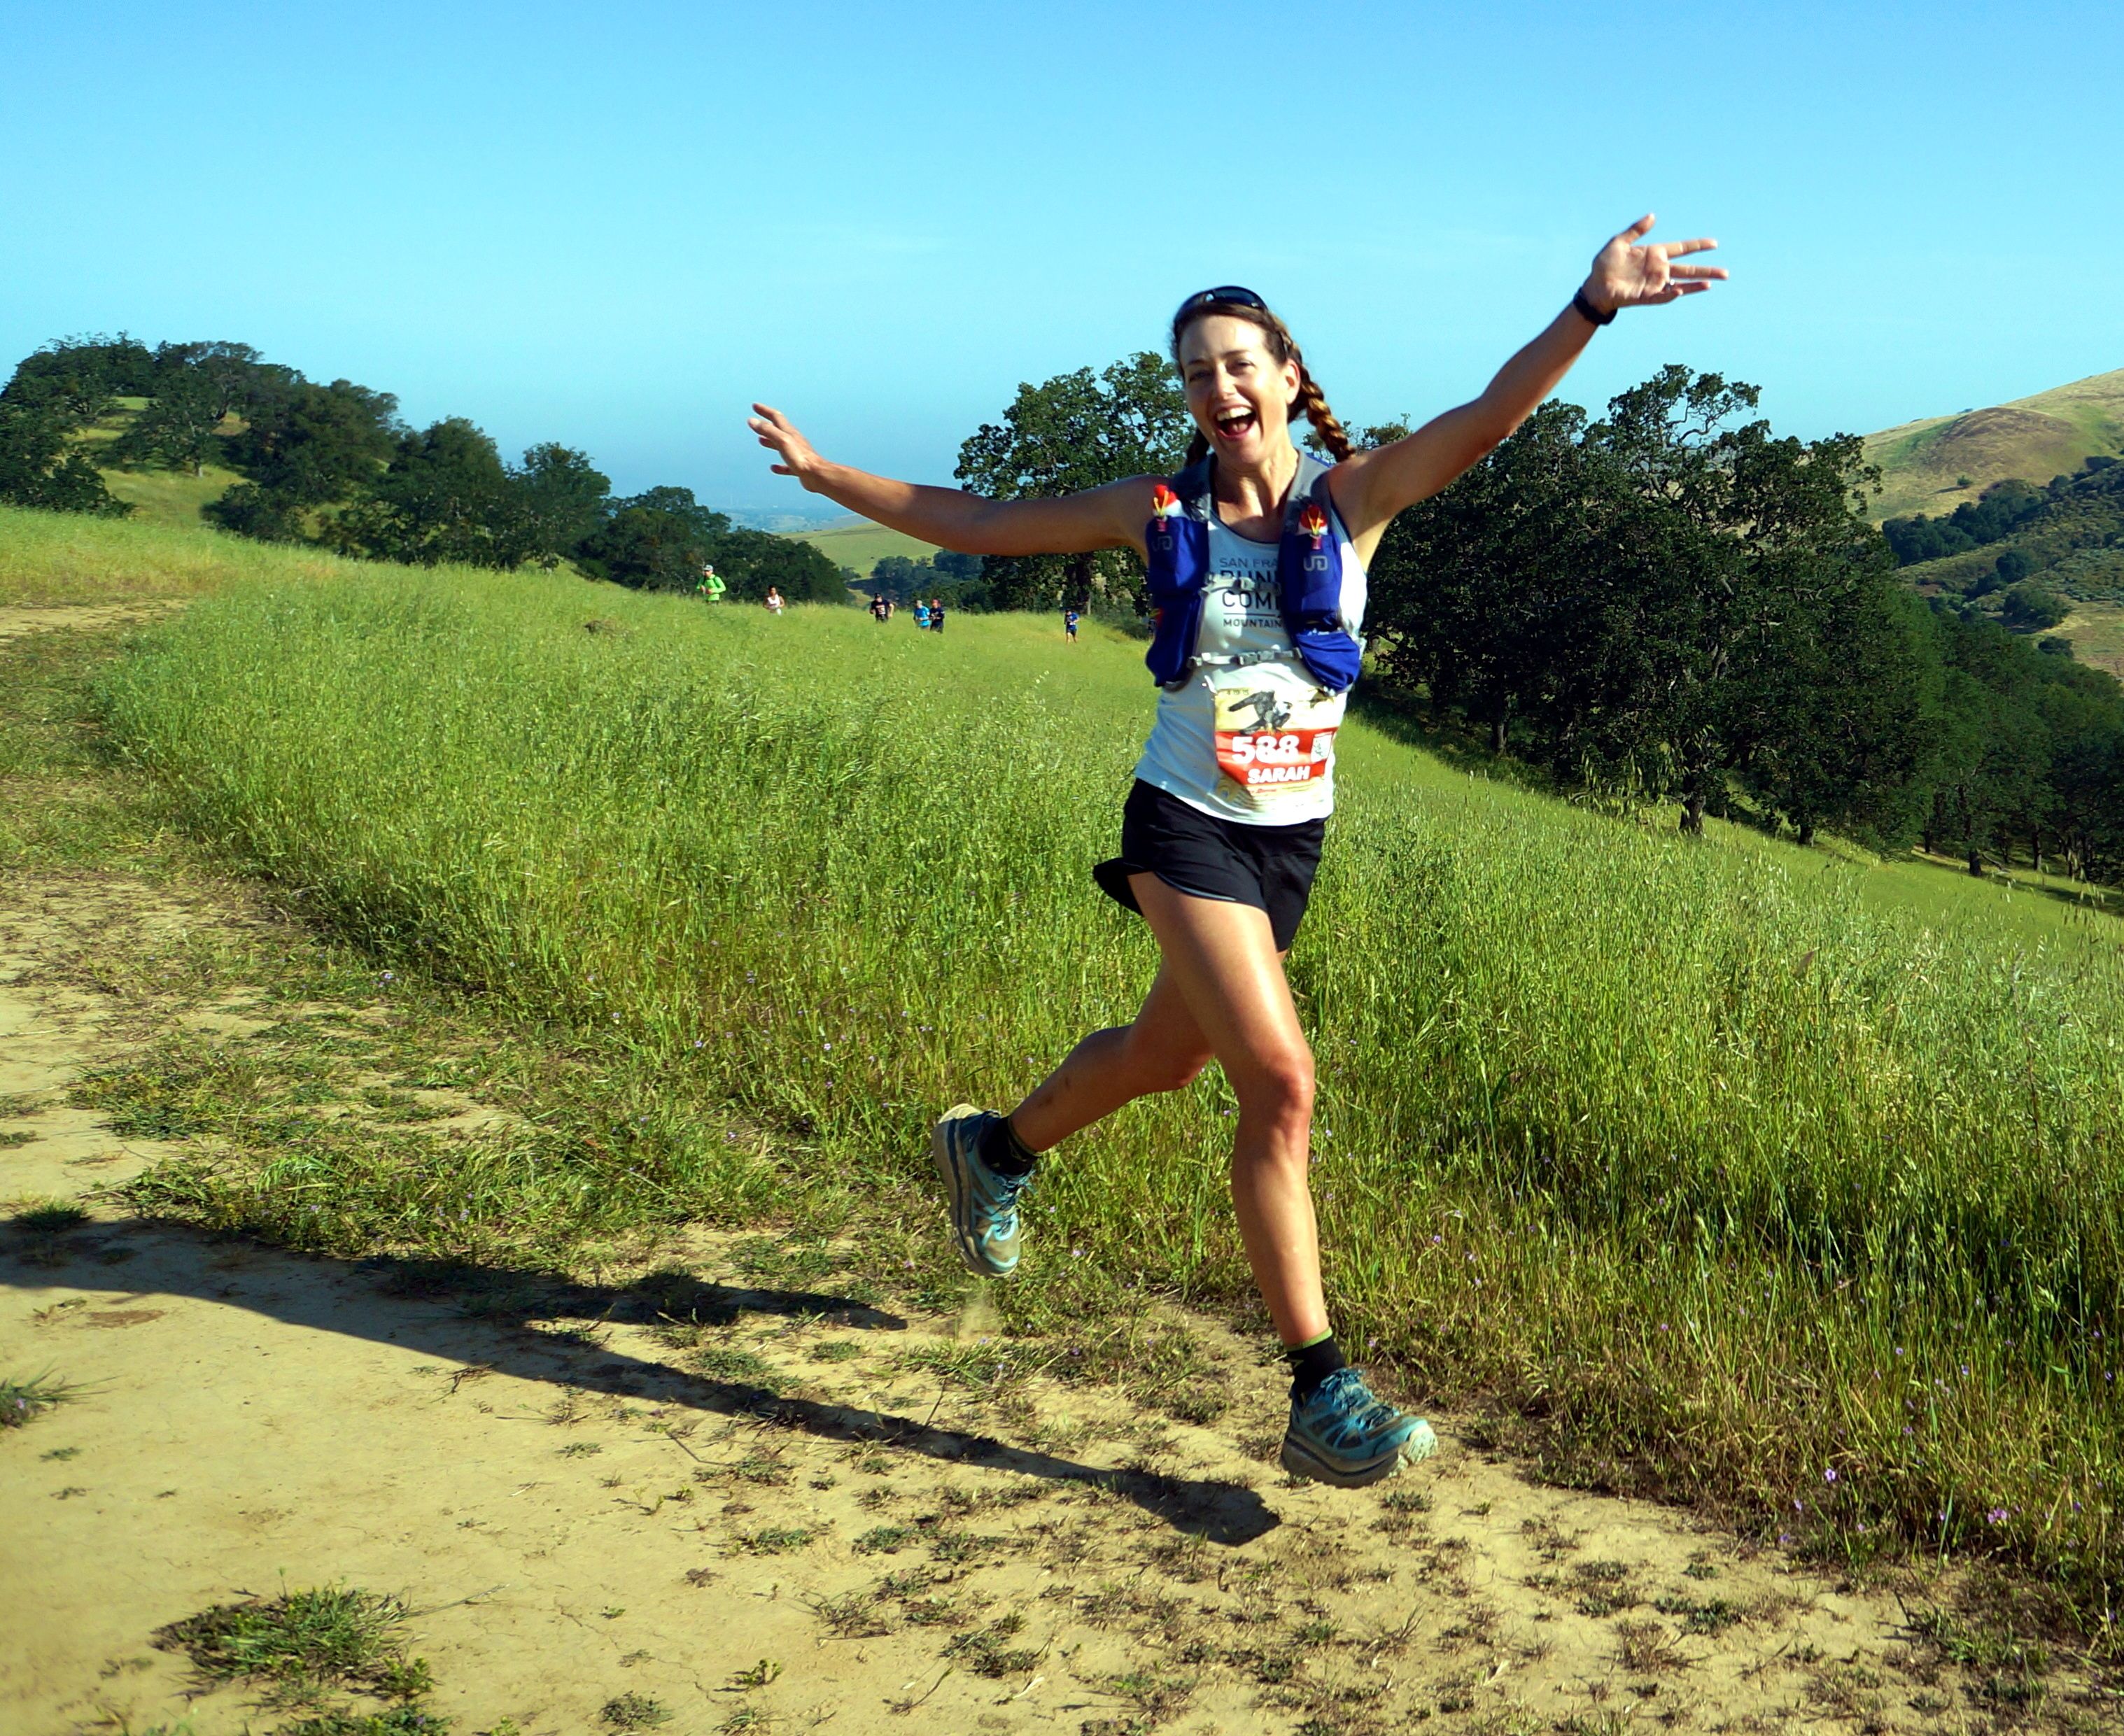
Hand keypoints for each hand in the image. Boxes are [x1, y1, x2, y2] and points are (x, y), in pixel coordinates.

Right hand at [748, 403, 824, 487]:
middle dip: (766, 424)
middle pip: (778, 429)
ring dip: (770, 441)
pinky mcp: (798, 467)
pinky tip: (774, 468)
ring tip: (761, 440)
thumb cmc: (801, 458)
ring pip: (781, 445)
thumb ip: (767, 430)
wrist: (817, 475)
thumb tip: (752, 420)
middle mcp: (793, 441)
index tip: (755, 406)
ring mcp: (796, 454)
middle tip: (756, 421)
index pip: (776, 417)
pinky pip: (786, 465)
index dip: (765, 410)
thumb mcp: (781, 440)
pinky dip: (779, 465)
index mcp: (789, 433)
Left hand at [1582, 215, 1725, 314]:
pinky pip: (1663, 296)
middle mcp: (1659, 269)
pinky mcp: (1646, 297)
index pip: (1682, 248)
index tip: (1714, 244)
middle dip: (1707, 270)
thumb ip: (1636, 230)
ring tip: (1711, 285)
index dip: (1697, 246)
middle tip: (1726, 273)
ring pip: (1681, 285)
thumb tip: (1653, 216)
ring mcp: (1654, 284)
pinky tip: (1680, 291)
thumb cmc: (1605, 265)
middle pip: (1688, 269)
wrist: (1594, 287)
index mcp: (1655, 254)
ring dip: (1696, 285)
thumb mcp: (1618, 242)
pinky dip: (1672, 294)